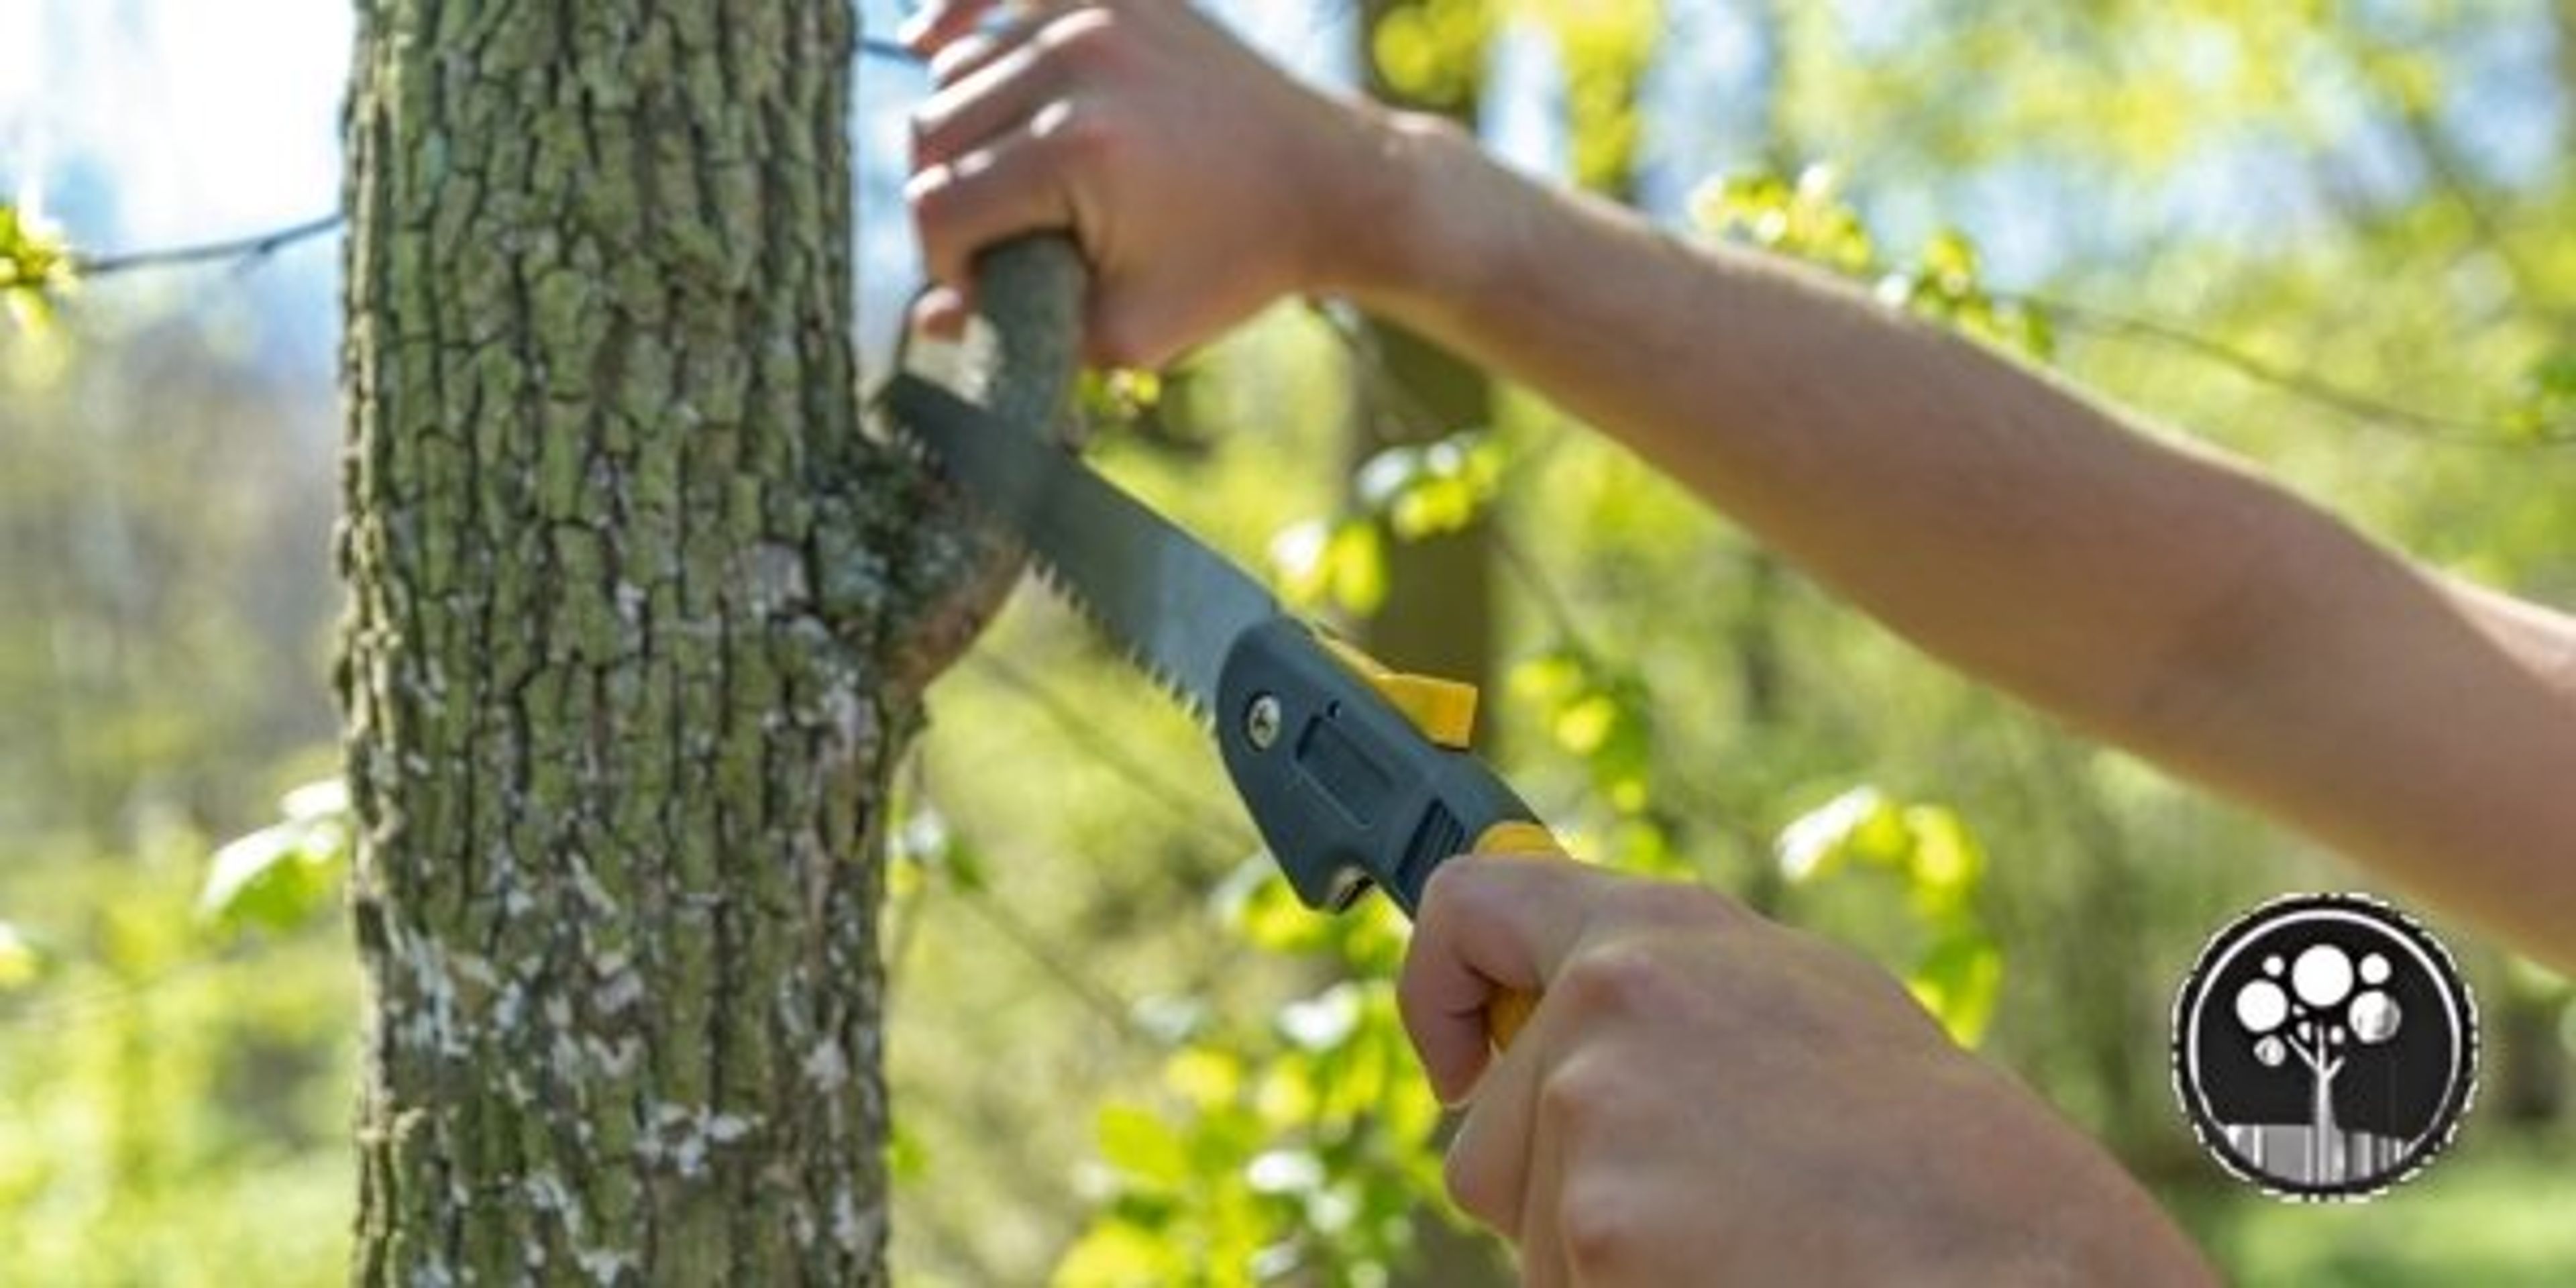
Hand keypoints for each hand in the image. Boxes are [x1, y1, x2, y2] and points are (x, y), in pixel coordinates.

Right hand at [900, 0, 1422, 366]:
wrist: (1329, 183)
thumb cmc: (1233, 265)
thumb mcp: (1135, 330)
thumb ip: (1025, 328)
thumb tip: (927, 318)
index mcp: (1076, 150)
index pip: (937, 205)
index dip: (945, 264)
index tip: (986, 287)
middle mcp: (1075, 64)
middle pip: (933, 131)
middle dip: (948, 200)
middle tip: (996, 241)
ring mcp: (1093, 14)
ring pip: (956, 71)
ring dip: (963, 132)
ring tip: (1009, 181)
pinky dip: (957, 16)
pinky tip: (927, 38)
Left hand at [1401, 855, 2214, 1285]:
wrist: (2011, 1258)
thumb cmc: (1929, 1158)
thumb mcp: (1799, 1015)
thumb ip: (1670, 1001)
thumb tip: (1566, 1016)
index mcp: (1662, 934)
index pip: (1471, 904)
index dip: (1436, 992)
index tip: (1458, 1066)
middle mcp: (1612, 997)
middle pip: (1487, 1136)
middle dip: (1555, 1192)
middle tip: (1695, 1214)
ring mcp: (1596, 1108)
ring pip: (1526, 1231)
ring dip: (1604, 1259)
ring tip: (1744, 1241)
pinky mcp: (1592, 1219)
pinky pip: (1559, 1286)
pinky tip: (1734, 1277)